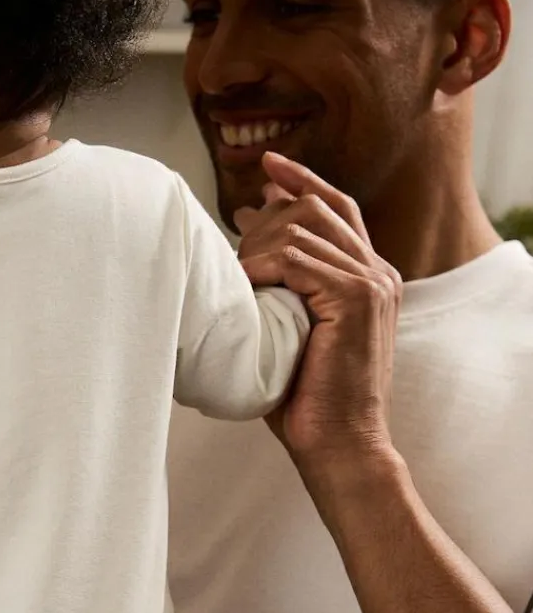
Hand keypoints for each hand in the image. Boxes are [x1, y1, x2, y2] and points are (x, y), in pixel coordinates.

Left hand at [235, 152, 402, 492]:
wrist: (340, 444)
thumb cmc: (308, 401)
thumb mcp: (295, 332)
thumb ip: (286, 292)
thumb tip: (245, 258)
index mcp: (371, 277)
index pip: (337, 208)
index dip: (303, 181)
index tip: (268, 169)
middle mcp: (379, 273)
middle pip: (317, 209)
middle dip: (269, 212)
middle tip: (234, 229)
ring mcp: (372, 283)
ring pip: (303, 230)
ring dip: (258, 247)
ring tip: (235, 274)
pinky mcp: (356, 299)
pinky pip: (297, 260)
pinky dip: (262, 269)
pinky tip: (244, 288)